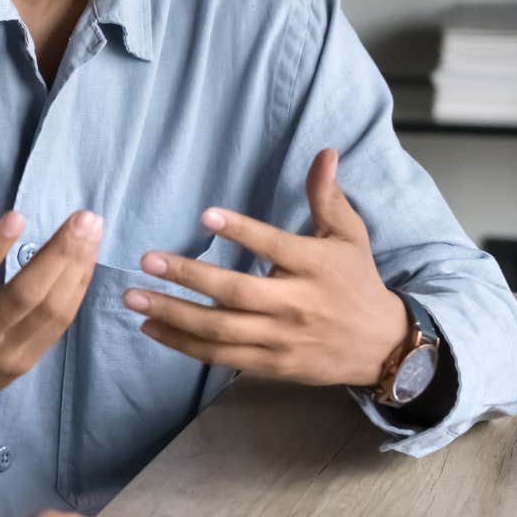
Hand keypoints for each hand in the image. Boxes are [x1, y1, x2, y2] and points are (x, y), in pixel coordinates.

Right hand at [0, 205, 102, 473]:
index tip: (17, 215)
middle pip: (24, 296)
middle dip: (59, 255)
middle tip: (84, 218)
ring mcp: (3, 355)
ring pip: (49, 311)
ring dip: (75, 269)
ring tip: (91, 230)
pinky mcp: (22, 364)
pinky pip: (56, 326)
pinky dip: (74, 290)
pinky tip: (85, 260)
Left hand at [122, 148, 406, 387]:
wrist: (382, 345)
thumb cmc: (356, 281)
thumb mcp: (348, 235)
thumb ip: (326, 196)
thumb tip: (324, 153)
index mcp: (314, 267)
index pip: (274, 246)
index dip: (241, 232)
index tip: (205, 216)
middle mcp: (296, 303)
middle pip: (236, 292)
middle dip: (188, 277)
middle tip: (147, 261)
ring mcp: (281, 338)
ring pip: (220, 329)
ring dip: (174, 315)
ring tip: (134, 299)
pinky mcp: (271, 364)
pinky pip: (221, 357)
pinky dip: (184, 345)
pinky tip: (153, 329)